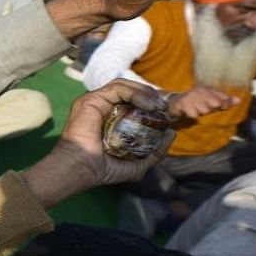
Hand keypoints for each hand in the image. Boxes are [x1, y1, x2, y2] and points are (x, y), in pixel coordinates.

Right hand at [24, 80, 171, 207]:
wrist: (84, 168)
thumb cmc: (104, 169)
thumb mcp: (137, 164)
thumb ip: (155, 151)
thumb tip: (171, 133)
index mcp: (111, 119)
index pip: (133, 102)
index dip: (150, 103)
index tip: (165, 113)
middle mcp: (103, 107)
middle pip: (130, 91)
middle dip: (150, 96)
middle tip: (164, 108)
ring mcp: (96, 101)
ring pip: (125, 86)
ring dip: (145, 93)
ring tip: (157, 106)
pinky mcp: (92, 98)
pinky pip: (117, 88)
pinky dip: (135, 93)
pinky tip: (147, 105)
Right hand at [167, 86, 238, 119]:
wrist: (175, 103)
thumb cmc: (196, 102)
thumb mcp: (210, 100)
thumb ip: (225, 101)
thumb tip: (239, 100)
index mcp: (208, 89)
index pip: (223, 97)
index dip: (225, 104)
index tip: (222, 107)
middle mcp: (200, 90)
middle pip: (215, 104)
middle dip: (211, 109)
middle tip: (205, 109)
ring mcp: (191, 96)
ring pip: (204, 110)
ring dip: (201, 113)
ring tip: (195, 110)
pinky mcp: (183, 103)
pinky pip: (194, 115)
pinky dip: (193, 116)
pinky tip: (189, 112)